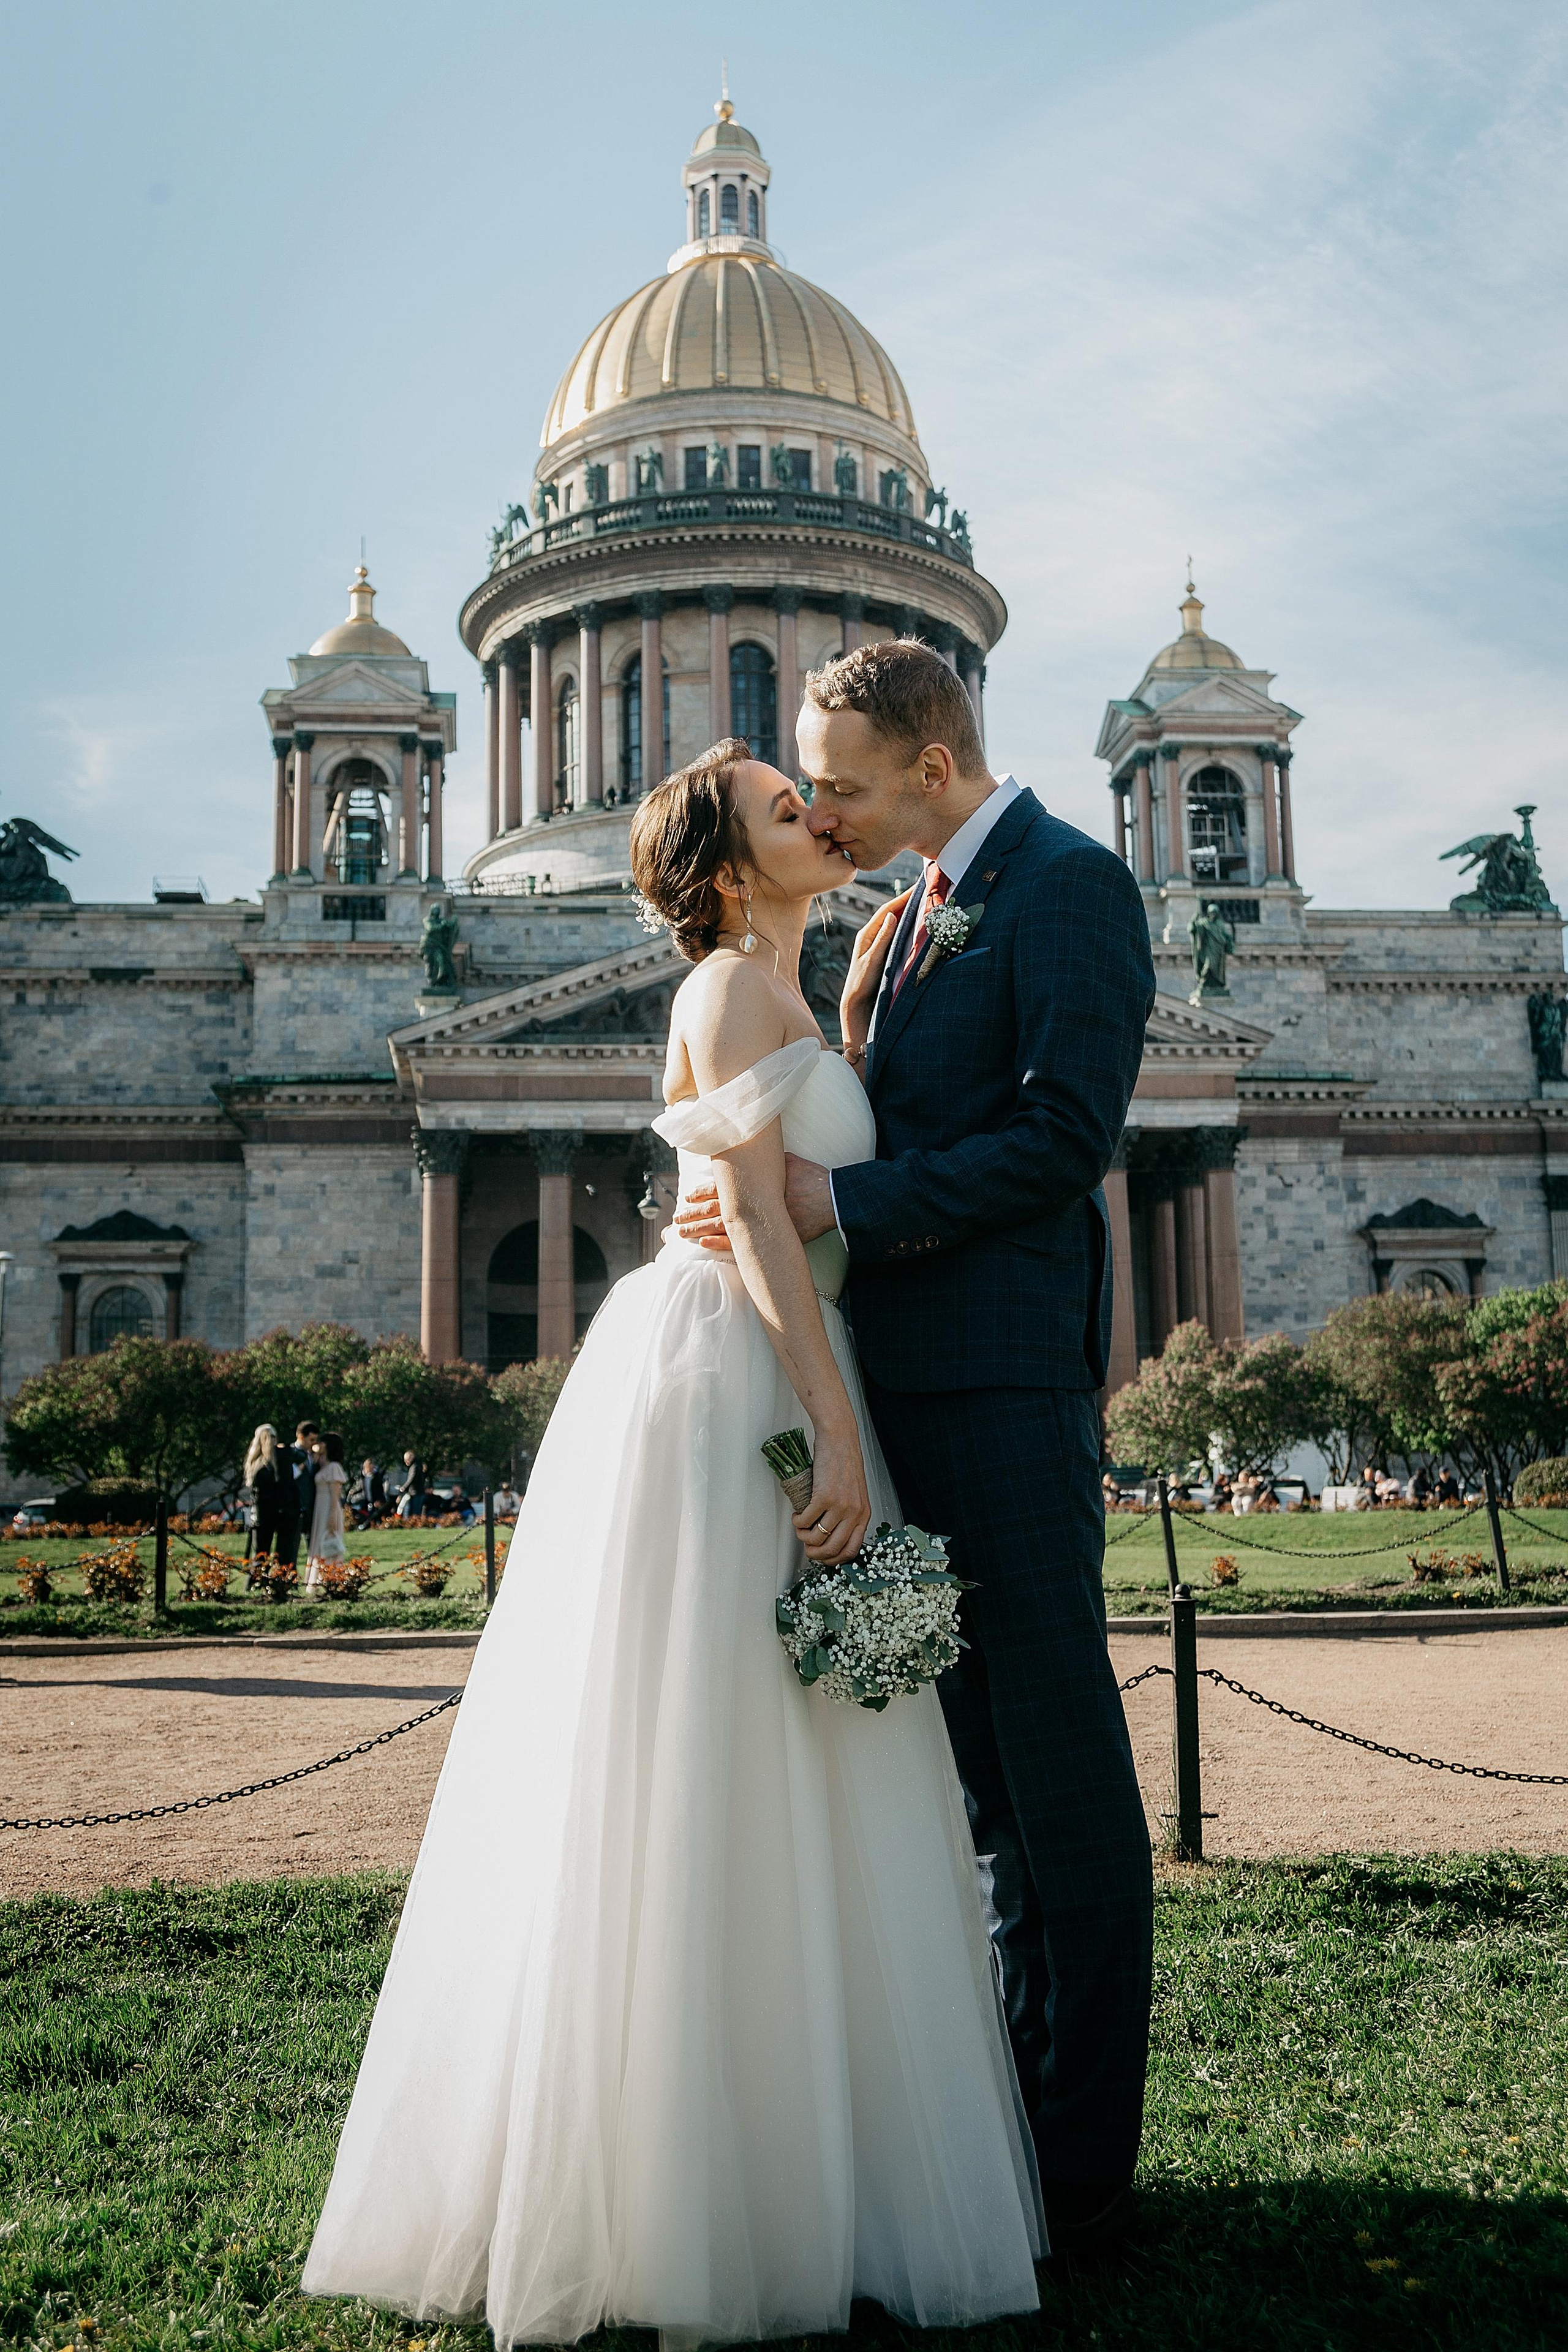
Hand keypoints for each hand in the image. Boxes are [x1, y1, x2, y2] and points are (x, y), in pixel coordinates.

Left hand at [672, 1155, 836, 1250]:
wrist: (832, 1199)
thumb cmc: (812, 1178)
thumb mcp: (787, 1161)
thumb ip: (766, 1161)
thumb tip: (754, 1150)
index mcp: (753, 1183)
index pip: (720, 1188)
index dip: (701, 1193)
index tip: (686, 1196)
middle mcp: (752, 1202)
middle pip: (714, 1208)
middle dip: (693, 1214)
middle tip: (676, 1219)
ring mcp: (759, 1222)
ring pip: (721, 1227)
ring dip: (699, 1229)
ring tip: (681, 1233)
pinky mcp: (769, 1238)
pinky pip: (739, 1245)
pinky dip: (719, 1244)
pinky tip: (704, 1244)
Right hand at [794, 1426, 870, 1563]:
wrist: (839, 1439)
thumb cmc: (845, 1463)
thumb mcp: (855, 1493)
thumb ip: (849, 1514)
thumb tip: (831, 1534)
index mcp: (864, 1514)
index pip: (851, 1550)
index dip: (833, 1559)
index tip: (822, 1556)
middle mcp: (854, 1513)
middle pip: (833, 1549)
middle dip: (815, 1553)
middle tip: (806, 1547)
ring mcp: (840, 1506)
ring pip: (817, 1538)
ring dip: (803, 1537)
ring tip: (800, 1527)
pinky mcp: (825, 1496)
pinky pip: (806, 1521)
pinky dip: (798, 1522)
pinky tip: (798, 1515)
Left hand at [840, 888, 912, 1047]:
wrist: (856, 1004)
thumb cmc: (862, 984)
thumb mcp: (872, 961)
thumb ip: (882, 939)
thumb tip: (891, 914)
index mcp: (866, 934)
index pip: (888, 910)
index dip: (903, 897)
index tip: (919, 887)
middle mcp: (872, 936)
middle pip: (893, 913)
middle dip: (909, 900)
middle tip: (927, 889)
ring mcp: (878, 944)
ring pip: (896, 923)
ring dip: (910, 912)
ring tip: (926, 901)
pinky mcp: (884, 953)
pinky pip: (898, 934)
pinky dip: (908, 926)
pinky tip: (919, 924)